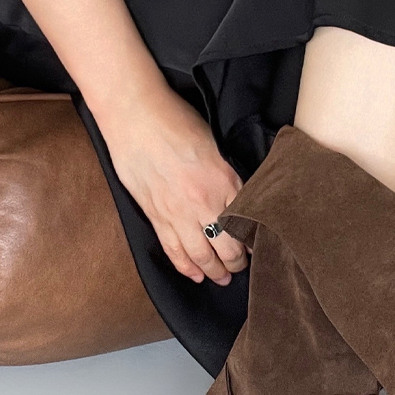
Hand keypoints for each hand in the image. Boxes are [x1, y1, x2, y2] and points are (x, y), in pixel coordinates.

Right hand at [105, 69, 249, 288]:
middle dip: (237, 264)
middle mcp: (202, 203)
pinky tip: (196, 275)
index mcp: (223, 182)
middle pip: (226, 249)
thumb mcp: (214, 146)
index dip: (254, 243)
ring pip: (201, 256)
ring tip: (223, 278)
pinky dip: (187, 267)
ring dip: (214, 272)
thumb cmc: (175, 121)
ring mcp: (177, 214)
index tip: (258, 249)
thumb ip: (227, 176)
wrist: (135, 116)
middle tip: (242, 268)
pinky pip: (174, 251)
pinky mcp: (156, 217)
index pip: (246, 226)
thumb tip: (237, 201)